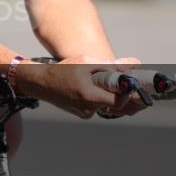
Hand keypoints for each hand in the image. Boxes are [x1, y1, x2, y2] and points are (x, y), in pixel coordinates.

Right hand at [16, 56, 148, 119]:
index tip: (135, 83)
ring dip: (115, 96)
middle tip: (133, 85)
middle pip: (117, 106)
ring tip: (115, 83)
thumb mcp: (86, 61)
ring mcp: (85, 113)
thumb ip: (111, 65)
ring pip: (109, 107)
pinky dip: (104, 98)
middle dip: (126, 95)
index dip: (129, 94)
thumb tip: (134, 64)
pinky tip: (98, 88)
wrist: (40, 83)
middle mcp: (88, 108)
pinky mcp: (83, 114)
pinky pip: (100, 107)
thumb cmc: (62, 69)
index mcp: (88, 95)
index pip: (119, 101)